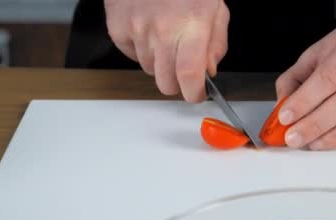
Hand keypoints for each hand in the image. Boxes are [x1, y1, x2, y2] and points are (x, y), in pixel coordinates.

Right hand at [104, 0, 228, 101]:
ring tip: (165, 38)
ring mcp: (137, 30)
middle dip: (177, 83)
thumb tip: (208, 71)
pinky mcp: (118, 29)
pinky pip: (131, 56)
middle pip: (166, 83)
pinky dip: (141, 50)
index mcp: (192, 25)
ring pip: (149, 71)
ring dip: (159, 63)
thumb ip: (217, 43)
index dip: (194, 93)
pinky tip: (148, 30)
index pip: (189, 75)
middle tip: (182, 68)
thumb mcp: (215, 9)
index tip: (196, 94)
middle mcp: (162, 31)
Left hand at [275, 8, 335, 149]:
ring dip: (333, 137)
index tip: (286, 117)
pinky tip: (332, 141)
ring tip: (310, 143)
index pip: (330, 77)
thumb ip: (298, 76)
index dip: (306, 100)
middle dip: (315, 124)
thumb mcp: (322, 49)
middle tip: (293, 137)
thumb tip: (282, 106)